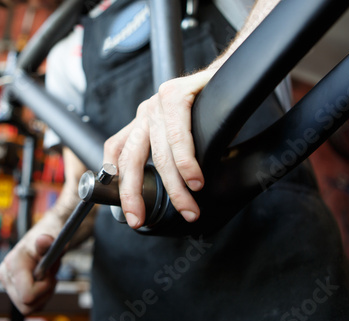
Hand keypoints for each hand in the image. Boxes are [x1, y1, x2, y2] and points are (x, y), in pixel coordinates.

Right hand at [0, 227, 60, 314]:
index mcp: (13, 264)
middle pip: (27, 305)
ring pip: (28, 308)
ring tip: (47, 276)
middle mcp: (6, 276)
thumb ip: (47, 242)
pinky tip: (43, 281)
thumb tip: (43, 240)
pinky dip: (40, 296)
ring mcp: (7, 284)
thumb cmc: (47, 236)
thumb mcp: (51, 237)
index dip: (44, 288)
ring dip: (43, 295)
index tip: (50, 274)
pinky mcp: (12, 289)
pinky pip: (29, 306)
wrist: (44, 236)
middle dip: (44, 293)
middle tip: (50, 274)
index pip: (28, 295)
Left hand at [103, 69, 215, 228]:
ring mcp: (158, 102)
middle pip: (130, 158)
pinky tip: (195, 180)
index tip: (129, 212)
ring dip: (175, 188)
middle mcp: (146, 112)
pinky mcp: (176, 92)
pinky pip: (178, 136)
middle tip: (139, 219)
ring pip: (160, 153)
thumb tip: (174, 194)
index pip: (117, 153)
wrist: (231, 73)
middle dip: (132, 194)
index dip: (118, 184)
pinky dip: (186, 163)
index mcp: (142, 123)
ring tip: (188, 207)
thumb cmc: (208, 110)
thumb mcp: (183, 136)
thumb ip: (171, 158)